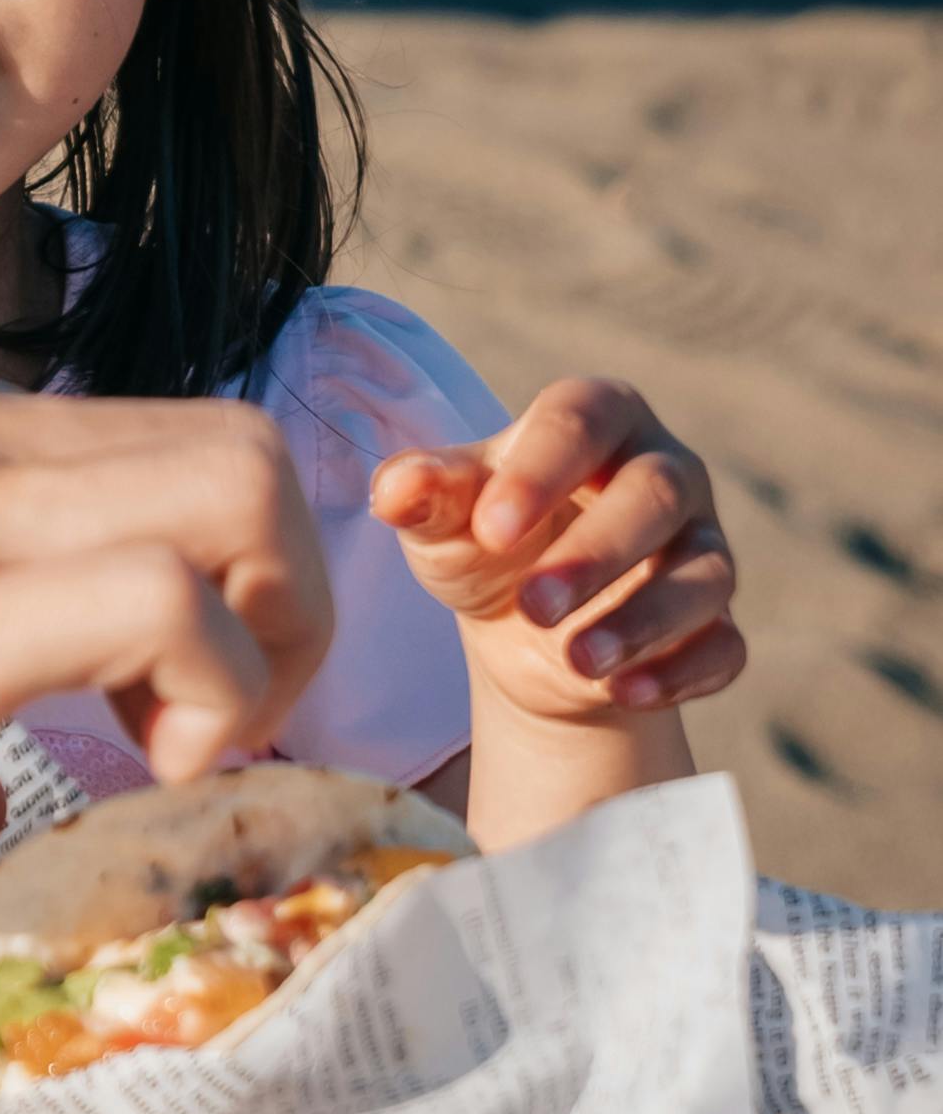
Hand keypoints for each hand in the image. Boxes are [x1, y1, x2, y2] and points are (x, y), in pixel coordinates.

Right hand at [0, 321, 331, 858]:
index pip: (107, 435)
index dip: (178, 562)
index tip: (149, 693)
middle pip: (232, 436)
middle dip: (281, 592)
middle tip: (225, 732)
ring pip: (244, 486)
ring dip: (278, 635)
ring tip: (203, 759)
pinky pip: (176, 602)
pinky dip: (214, 695)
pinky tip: (145, 780)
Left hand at [371, 378, 742, 730]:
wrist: (526, 632)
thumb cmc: (487, 544)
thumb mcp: (446, 520)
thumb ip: (424, 496)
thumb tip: (392, 490)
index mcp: (600, 419)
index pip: (581, 419)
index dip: (541, 470)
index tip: (491, 530)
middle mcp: (667, 473)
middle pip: (656, 492)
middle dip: (598, 551)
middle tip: (534, 604)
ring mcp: (702, 548)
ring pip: (704, 572)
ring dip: (644, 620)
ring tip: (579, 660)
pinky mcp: (715, 625)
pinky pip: (722, 647)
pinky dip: (679, 673)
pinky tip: (625, 694)